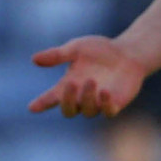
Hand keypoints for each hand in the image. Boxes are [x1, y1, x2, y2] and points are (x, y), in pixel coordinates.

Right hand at [29, 35, 146, 117]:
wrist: (128, 53)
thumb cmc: (100, 50)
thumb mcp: (77, 48)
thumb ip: (57, 55)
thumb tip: (34, 59)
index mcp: (68, 85)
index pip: (51, 98)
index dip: (42, 103)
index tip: (32, 107)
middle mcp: (81, 97)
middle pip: (68, 110)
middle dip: (67, 100)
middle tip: (71, 83)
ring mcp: (98, 103)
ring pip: (87, 111)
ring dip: (86, 98)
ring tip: (91, 81)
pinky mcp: (115, 105)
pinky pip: (108, 112)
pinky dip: (105, 105)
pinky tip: (105, 92)